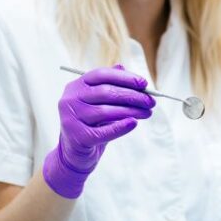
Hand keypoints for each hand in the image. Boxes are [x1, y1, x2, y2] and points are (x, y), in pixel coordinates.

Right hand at [43, 64, 154, 198]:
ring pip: (106, 111)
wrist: (75, 152)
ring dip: (131, 111)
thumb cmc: (92, 123)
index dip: (125, 78)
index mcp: (75, 86)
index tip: (144, 84)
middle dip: (132, 96)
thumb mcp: (98, 102)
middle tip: (151, 101)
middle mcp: (70, 100)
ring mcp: (71, 118)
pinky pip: (104, 131)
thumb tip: (123, 68)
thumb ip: (108, 85)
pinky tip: (134, 123)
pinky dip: (121, 127)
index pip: (101, 75)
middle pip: (105, 92)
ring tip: (147, 113)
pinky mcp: (77, 137)